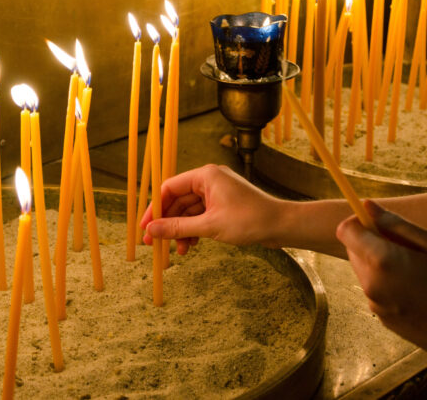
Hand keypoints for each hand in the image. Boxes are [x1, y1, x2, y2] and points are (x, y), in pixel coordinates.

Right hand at [140, 164, 283, 254]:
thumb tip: (151, 231)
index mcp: (205, 176)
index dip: (154, 209)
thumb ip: (178, 228)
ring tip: (179, 251)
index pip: (169, 188)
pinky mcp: (223, 205)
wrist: (281, 225)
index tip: (145, 228)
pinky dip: (194, 230)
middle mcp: (209, 180)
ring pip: (188, 211)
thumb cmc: (250, 220)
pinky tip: (192, 245)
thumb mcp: (209, 226)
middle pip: (177, 200)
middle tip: (154, 244)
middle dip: (167, 223)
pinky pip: (200, 216)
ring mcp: (217, 193)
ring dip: (181, 230)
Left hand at [336, 200, 426, 366]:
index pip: (346, 231)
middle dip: (373, 241)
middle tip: (409, 246)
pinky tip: (420, 290)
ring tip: (419, 270)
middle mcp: (370, 283)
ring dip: (381, 263)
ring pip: (365, 270)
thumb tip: (368, 205)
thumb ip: (396, 223)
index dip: (359, 220)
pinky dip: (389, 282)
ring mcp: (375, 304)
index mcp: (381, 261)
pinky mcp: (383, 319)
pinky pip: (377, 290)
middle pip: (354, 250)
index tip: (381, 222)